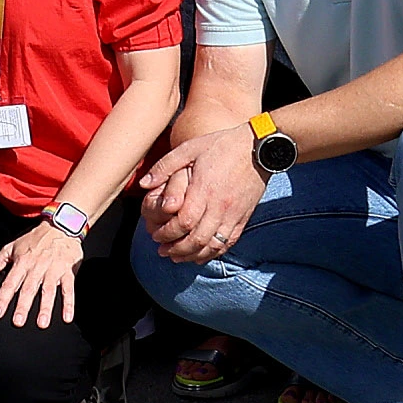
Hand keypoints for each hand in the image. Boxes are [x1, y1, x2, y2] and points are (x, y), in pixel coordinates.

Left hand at [0, 219, 83, 327]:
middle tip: (18, 323)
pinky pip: (68, 289)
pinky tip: (67, 318)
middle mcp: (36, 267)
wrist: (59, 226)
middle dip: (23, 306)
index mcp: (21, 263)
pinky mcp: (68, 271)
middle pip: (28, 289)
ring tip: (42, 324)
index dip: (2, 299)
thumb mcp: (9, 248)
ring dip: (45, 308)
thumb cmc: (33, 240)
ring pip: (48, 291)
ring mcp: (53, 270)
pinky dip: (68, 303)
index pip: (9, 283)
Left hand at [139, 124, 263, 265]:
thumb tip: (143, 184)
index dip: (167, 233)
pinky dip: (214, 253)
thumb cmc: (222, 145)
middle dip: (176, 249)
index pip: (183, 222)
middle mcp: (220, 206)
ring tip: (177, 257)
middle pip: (197, 239)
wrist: (259, 148)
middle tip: (162, 251)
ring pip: (213, 246)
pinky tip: (201, 256)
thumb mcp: (190, 148)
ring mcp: (234, 214)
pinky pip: (228, 242)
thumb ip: (165, 166)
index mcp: (204, 189)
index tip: (155, 235)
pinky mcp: (244, 218)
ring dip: (192, 255)